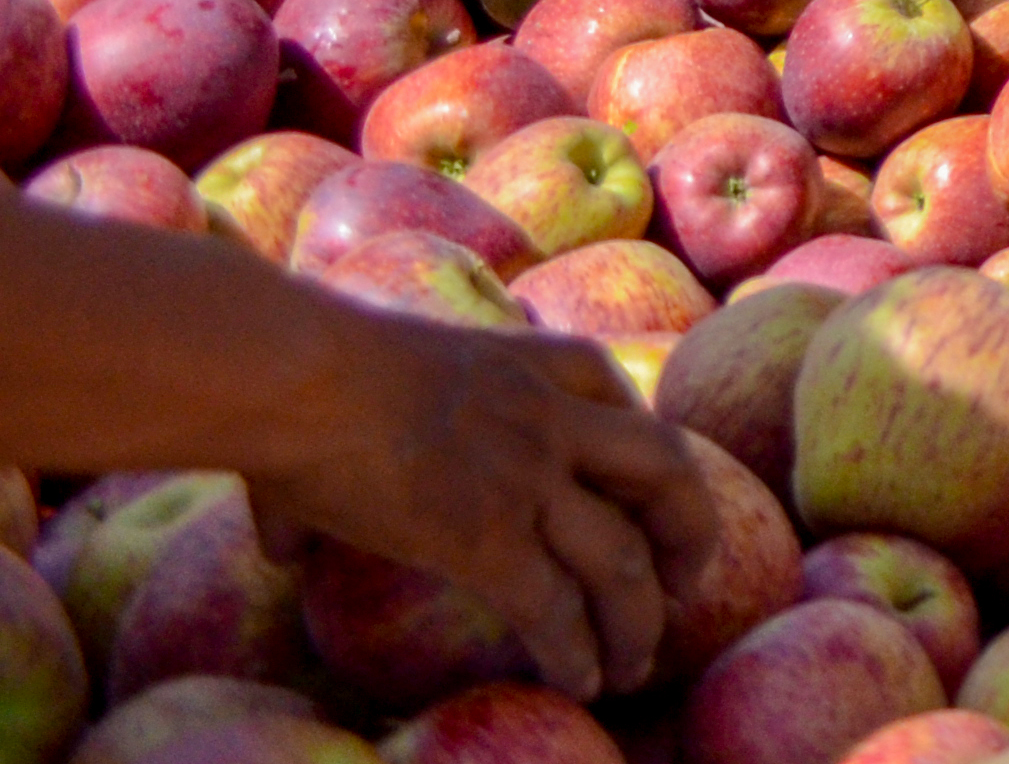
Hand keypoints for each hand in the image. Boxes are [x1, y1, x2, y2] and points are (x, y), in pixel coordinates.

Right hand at [246, 319, 717, 699]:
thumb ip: (366, 454)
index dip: (652, 471)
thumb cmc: (306, 380)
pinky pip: (555, 608)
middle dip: (690, 534)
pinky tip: (582, 680)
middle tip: (688, 584)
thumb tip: (281, 543)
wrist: (294, 375)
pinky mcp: (485, 538)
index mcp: (547, 363)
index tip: (651, 510)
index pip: (635, 414)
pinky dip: (577, 651)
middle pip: (669, 476)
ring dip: (640, 621)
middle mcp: (558, 418)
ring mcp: (529, 478)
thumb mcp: (379, 392)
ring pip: (624, 560)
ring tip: (636, 665)